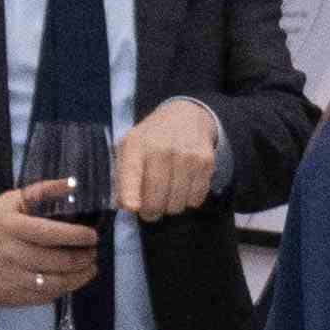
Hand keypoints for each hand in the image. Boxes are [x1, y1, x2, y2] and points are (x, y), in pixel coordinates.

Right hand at [0, 181, 102, 309]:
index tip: (92, 236)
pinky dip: (63, 289)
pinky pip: (45, 297)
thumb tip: (71, 183)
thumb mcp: (5, 202)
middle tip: (92, 252)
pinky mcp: (12, 296)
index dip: (77, 236)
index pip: (51, 233)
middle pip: (59, 261)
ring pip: (57, 283)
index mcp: (11, 227)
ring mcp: (13, 278)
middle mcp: (13, 254)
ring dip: (80, 277)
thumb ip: (40, 192)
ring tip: (89, 268)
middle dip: (84, 257)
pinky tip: (69, 281)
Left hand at [108, 96, 227, 217]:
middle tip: (149, 211)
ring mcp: (187, 156)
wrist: (186, 117)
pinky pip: (196, 198)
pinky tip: (183, 188)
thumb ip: (122, 177)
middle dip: (151, 212)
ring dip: (170, 207)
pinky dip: (188, 200)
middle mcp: (162, 148)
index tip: (131, 207)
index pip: (131, 171)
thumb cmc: (151, 139)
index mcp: (136, 144)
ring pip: (177, 203)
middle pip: (156, 196)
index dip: (130, 192)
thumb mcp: (129, 148)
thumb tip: (126, 206)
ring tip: (167, 195)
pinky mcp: (206, 163)